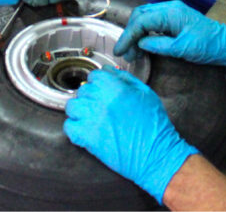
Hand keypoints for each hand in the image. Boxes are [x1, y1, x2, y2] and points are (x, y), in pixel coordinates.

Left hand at [64, 69, 199, 201]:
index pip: (95, 76)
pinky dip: (75, 128)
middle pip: (83, 90)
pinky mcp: (85, 136)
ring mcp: (90, 118)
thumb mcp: (146, 94)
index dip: (100, 83)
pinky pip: (69, 126)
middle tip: (102, 107)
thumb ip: (126, 79)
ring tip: (93, 118)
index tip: (103, 90)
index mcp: (115, 89)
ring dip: (81, 111)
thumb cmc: (154, 126)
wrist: (155, 154)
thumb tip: (109, 71)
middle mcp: (100, 101)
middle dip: (91, 96)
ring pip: (72, 106)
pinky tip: (87, 130)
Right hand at [116, 2, 225, 65]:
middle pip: (139, 16)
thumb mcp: (184, 49)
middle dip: (129, 34)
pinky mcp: (174, 19)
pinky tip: (143, 44)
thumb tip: (140, 44)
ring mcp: (172, 12)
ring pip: (144, 17)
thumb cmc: (210, 46)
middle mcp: (169, 8)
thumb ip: (159, 45)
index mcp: (171, 13)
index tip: (120, 51)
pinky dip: (143, 32)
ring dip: (135, 33)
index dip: (128, 36)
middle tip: (126, 53)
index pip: (141, 21)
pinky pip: (152, 21)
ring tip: (133, 51)